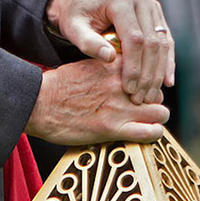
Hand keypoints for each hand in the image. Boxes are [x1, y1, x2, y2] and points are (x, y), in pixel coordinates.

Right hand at [26, 57, 169, 145]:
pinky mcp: (113, 128)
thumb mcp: (86, 65)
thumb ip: (107, 68)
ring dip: (156, 118)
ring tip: (147, 123)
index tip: (141, 90)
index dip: (146, 83)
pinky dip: (153, 135)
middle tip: (144, 109)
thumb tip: (119, 72)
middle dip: (153, 101)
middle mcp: (120, 84)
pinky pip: (150, 133)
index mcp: (113, 66)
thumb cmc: (58, 86)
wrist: (38, 103)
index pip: (147, 71)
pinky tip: (147, 135)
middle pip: (157, 92)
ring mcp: (119, 107)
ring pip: (161, 112)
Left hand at [47, 0, 174, 102]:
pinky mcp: (156, 14)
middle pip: (152, 42)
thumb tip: (109, 58)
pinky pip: (165, 40)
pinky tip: (166, 81)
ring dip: (158, 71)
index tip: (129, 89)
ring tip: (151, 95)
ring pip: (162, 43)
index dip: (134, 66)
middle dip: (147, 73)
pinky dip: (166, 62)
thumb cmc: (75, 16)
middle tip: (140, 97)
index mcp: (120, 0)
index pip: (134, 38)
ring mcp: (150, 5)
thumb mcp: (73, 29)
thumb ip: (88, 43)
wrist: (80, 1)